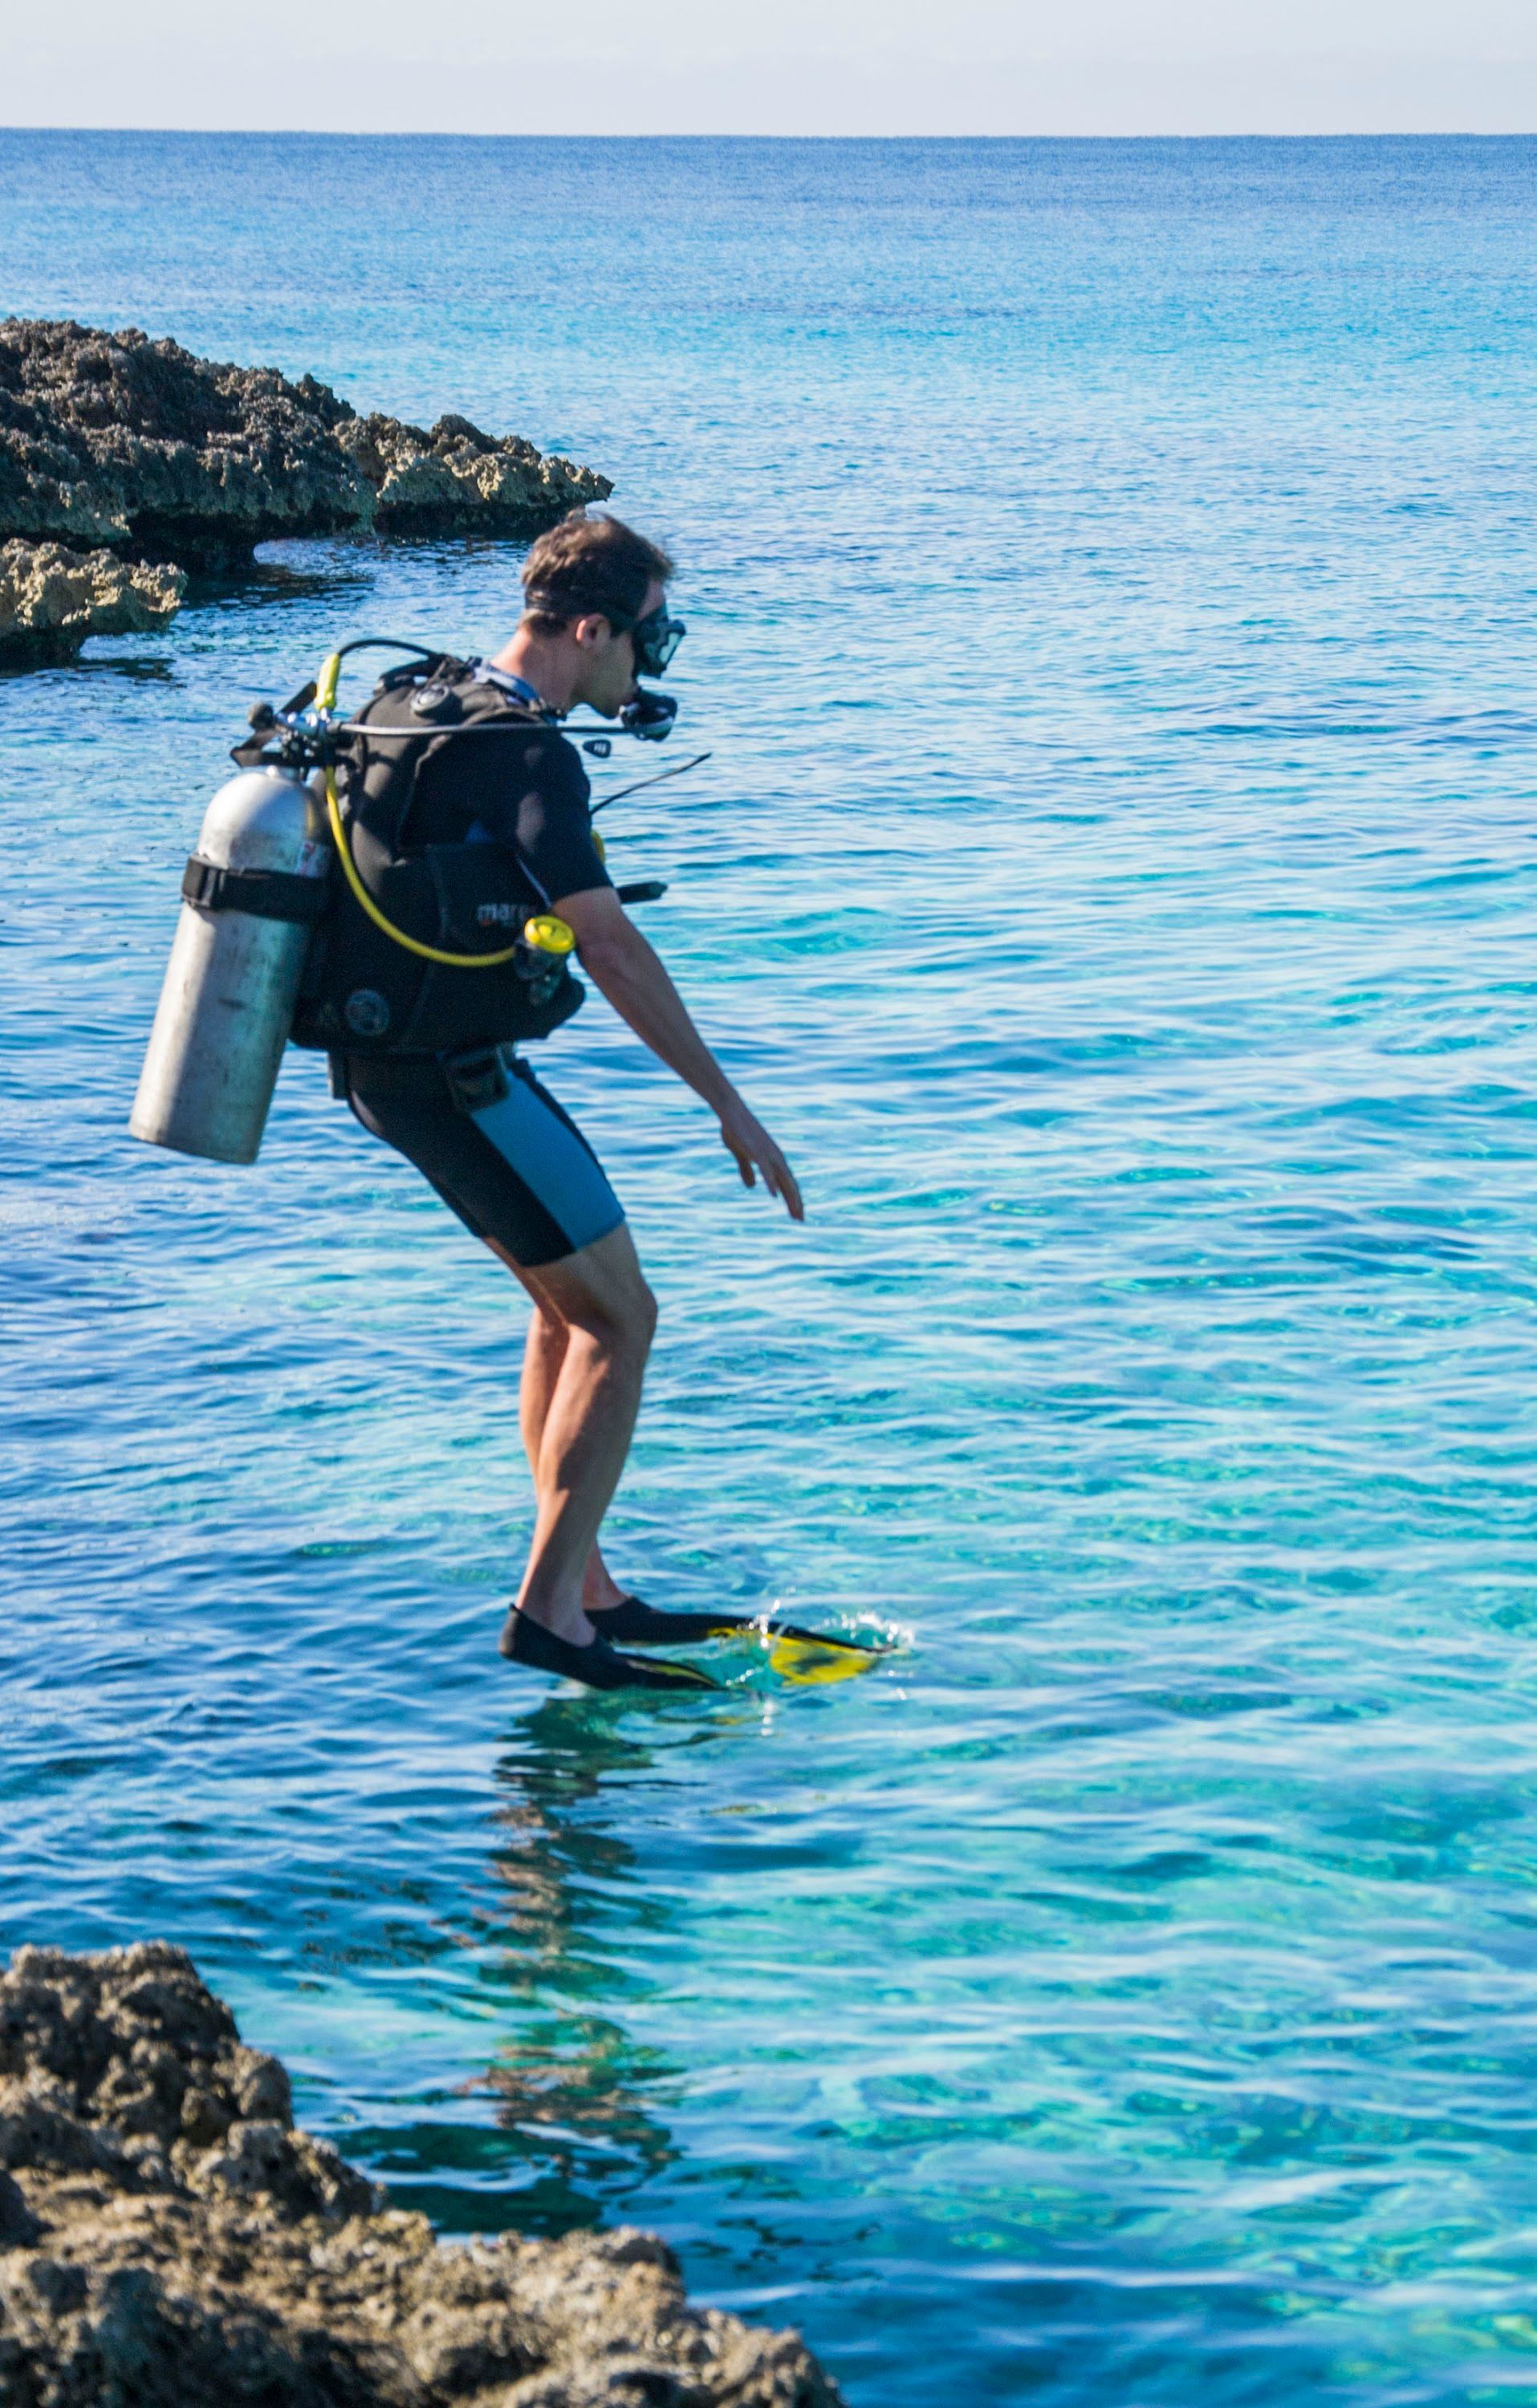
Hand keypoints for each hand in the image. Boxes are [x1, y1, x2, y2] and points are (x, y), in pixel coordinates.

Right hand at [718, 1097, 803, 1220]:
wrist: (731, 1110)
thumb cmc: (737, 1130)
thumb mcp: (742, 1154)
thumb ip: (747, 1170)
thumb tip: (752, 1186)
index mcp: (773, 1159)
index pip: (787, 1183)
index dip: (792, 1199)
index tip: (796, 1215)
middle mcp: (776, 1157)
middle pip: (790, 1184)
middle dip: (796, 1202)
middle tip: (801, 1220)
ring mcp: (768, 1154)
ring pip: (784, 1179)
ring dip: (790, 1196)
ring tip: (795, 1212)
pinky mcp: (757, 1150)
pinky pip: (767, 1170)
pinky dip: (772, 1183)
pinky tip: (775, 1195)